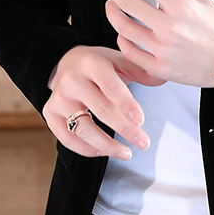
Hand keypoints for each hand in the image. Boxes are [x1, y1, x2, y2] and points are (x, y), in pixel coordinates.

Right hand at [43, 45, 165, 159]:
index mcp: (92, 64)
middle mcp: (72, 80)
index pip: (111, 86)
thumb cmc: (101, 65)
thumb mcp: (120, 60)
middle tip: (144, 143)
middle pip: (100, 109)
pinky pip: (66, 137)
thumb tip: (163, 79)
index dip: (127, 105)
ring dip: (107, 145)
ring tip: (127, 153)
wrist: (67, 62)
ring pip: (82, 128)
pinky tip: (104, 152)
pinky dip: (85, 149)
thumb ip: (140, 70)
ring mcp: (59, 98)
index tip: (141, 121)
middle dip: (125, 129)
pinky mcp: (51, 113)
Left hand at [99, 0, 213, 87]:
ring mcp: (163, 49)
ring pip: (123, 27)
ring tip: (111, 4)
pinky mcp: (159, 68)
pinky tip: (122, 30)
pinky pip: (129, 51)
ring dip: (112, 12)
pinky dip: (121, 38)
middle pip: (127, 1)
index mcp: (181, 5)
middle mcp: (170, 27)